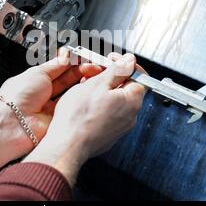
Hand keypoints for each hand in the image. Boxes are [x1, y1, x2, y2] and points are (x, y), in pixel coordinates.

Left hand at [0, 48, 102, 140]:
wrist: (14, 122)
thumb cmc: (17, 97)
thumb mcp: (38, 72)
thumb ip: (55, 65)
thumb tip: (66, 55)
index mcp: (37, 81)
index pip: (60, 69)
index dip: (73, 63)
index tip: (85, 59)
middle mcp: (45, 94)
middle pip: (68, 81)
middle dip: (82, 72)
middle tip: (95, 66)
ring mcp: (52, 108)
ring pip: (72, 93)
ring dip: (83, 84)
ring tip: (95, 75)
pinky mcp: (58, 120)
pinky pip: (72, 107)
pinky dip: (81, 98)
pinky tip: (88, 90)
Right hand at [24, 53, 146, 185]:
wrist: (67, 145)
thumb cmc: (78, 117)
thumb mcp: (97, 83)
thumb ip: (117, 70)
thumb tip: (129, 61)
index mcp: (131, 101)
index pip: (139, 76)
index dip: (125, 64)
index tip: (113, 60)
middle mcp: (130, 116)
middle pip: (126, 88)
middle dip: (111, 77)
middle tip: (95, 73)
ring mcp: (120, 127)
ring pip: (115, 101)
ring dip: (103, 91)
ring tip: (86, 89)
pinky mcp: (109, 134)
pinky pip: (108, 114)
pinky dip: (99, 106)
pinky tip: (85, 104)